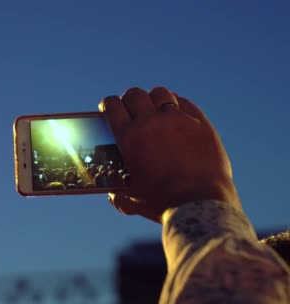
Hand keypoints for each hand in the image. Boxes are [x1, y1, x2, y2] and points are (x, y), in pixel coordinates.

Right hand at [100, 87, 241, 222]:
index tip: (108, 107)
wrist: (199, 203)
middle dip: (129, 99)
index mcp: (129, 138)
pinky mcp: (201, 123)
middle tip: (130, 107)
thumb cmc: (162, 203)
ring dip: (153, 99)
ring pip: (160, 93)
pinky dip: (177, 105)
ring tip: (155, 108)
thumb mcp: (132, 200)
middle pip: (134, 94)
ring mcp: (178, 120)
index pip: (112, 106)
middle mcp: (151, 122)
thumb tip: (113, 194)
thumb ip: (118, 194)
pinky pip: (185, 103)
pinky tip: (176, 113)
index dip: (108, 104)